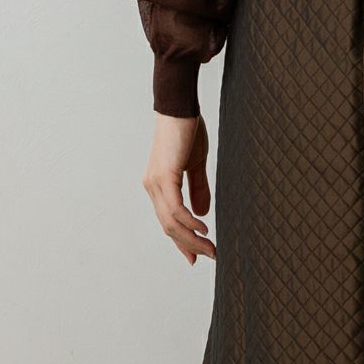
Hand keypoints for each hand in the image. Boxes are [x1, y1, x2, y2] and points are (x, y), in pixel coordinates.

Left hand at [142, 113, 215, 264]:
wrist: (180, 106)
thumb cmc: (187, 130)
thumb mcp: (196, 164)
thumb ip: (198, 188)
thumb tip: (202, 213)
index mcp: (159, 186)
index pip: (169, 221)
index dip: (183, 241)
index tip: (197, 257)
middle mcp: (153, 187)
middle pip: (169, 227)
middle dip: (190, 245)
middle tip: (210, 256)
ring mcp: (156, 183)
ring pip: (172, 222)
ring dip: (192, 238)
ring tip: (210, 248)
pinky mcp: (164, 177)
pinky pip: (176, 209)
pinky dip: (190, 222)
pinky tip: (203, 228)